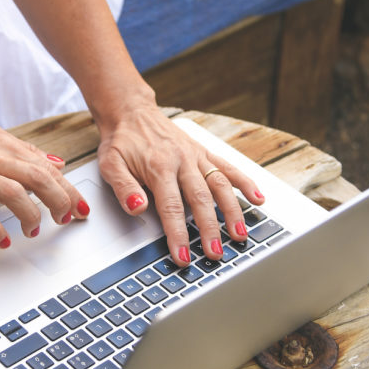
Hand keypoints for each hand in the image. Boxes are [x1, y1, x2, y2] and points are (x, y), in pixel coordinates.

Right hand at [0, 111, 88, 247]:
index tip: (80, 206)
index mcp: (3, 145)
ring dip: (30, 216)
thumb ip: (24, 152)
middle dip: (58, 201)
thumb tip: (57, 162)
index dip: (67, 188)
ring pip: (14, 193)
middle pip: (37, 178)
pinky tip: (3, 240)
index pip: (45, 166)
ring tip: (32, 231)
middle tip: (64, 218)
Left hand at [96, 105, 264, 265]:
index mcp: (159, 167)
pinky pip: (228, 167)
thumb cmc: (121, 141)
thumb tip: (136, 208)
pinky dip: (245, 183)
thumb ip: (124, 188)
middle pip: (201, 199)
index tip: (183, 255)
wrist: (130, 112)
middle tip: (215, 254)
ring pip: (220, 185)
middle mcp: (182, 161)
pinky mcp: (204, 152)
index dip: (178, 234)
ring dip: (232, 211)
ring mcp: (196, 156)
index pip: (171, 207)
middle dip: (210, 229)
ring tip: (240, 235)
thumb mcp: (110, 164)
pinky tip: (258, 199)